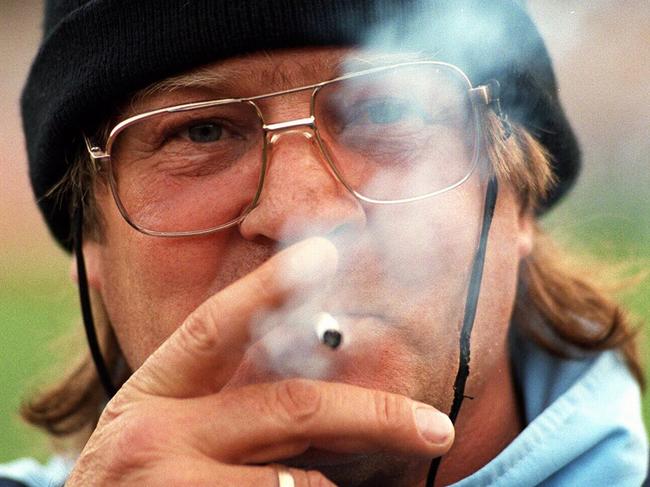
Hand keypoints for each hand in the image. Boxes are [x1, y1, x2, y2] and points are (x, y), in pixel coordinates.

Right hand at [66, 238, 453, 485]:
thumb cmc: (142, 479)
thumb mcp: (165, 428)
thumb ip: (222, 399)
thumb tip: (314, 371)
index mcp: (155, 390)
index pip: (214, 327)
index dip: (269, 287)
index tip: (324, 252)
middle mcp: (155, 434)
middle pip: (290, 408)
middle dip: (374, 413)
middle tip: (435, 426)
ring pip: (299, 483)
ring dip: (334, 486)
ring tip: (339, 486)